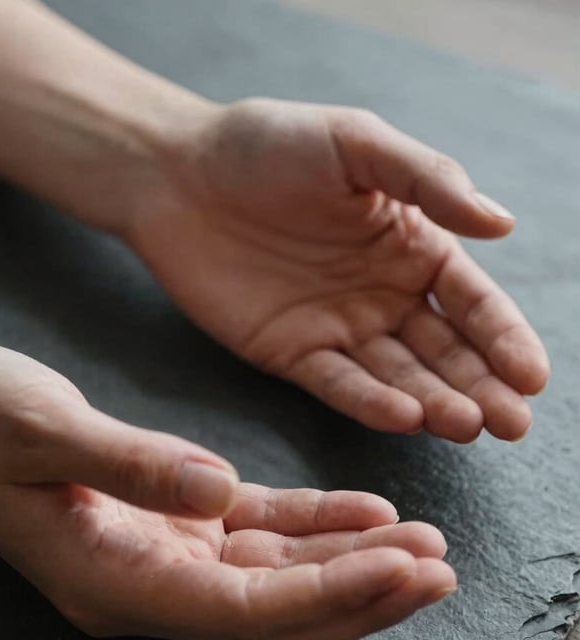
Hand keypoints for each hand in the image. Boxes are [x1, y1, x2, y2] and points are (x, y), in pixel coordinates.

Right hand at [0, 341, 454, 639]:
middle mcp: (141, 582)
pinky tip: (363, 509)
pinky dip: (309, 525)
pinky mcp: (168, 515)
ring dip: (346, 565)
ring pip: (271, 577)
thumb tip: (217, 491)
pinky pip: (252, 530)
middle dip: (357, 597)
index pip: (239, 608)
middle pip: (271, 614)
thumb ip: (132, 464)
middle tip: (438, 568)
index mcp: (108, 576)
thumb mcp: (40, 430)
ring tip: (422, 544)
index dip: (325, 596)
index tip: (402, 569)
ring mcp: (157, 552)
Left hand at [130, 100, 549, 441]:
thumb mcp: (356, 144)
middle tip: (512, 424)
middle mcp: (380, 294)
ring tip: (469, 425)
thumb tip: (502, 225)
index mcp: (408, 245)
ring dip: (435, 402)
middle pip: (443, 349)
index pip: (470, 300)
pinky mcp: (290, 353)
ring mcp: (336, 328)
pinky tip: (406, 417)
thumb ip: (427, 181)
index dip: (502, 338)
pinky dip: (371, 402)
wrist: (179, 176)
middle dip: (481, 386)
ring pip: (397, 375)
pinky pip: (337, 383)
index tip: (531, 377)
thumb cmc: (268, 146)